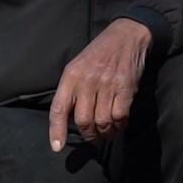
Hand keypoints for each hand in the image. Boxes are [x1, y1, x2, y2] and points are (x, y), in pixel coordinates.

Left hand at [50, 18, 150, 151]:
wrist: (126, 35)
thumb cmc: (99, 54)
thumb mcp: (77, 66)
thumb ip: (71, 91)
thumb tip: (67, 121)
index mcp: (71, 75)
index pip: (59, 108)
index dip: (56, 130)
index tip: (57, 147)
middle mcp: (87, 80)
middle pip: (83, 120)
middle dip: (88, 135)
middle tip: (93, 139)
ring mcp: (108, 83)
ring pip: (103, 121)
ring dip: (105, 133)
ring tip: (107, 134)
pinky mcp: (126, 87)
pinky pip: (120, 115)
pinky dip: (120, 125)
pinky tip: (119, 123)